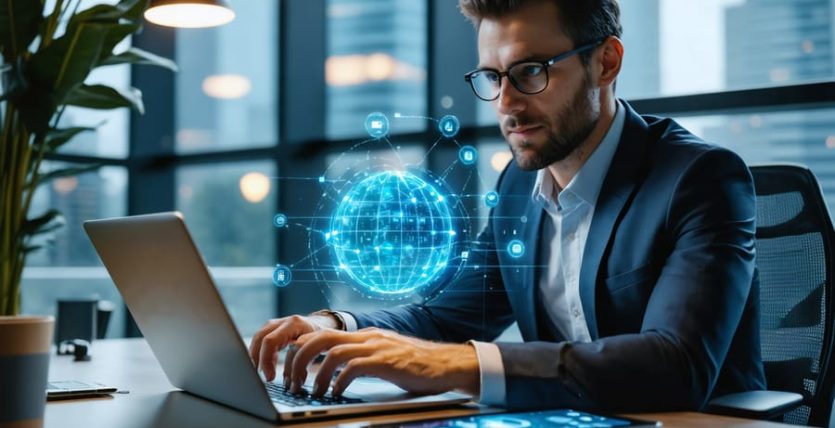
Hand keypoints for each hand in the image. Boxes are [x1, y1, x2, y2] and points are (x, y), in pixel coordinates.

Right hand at [249, 313, 339, 381]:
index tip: (270, 377)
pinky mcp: (271, 330)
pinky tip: (265, 368)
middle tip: (264, 378)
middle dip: (258, 361)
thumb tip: (295, 378)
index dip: (266, 360)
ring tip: (261, 375)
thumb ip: (305, 356)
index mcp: (294, 324)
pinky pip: (260, 342)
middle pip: (260, 339)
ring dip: (256, 359)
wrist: (320, 326)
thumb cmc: (320, 337)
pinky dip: (260, 356)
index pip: (270, 341)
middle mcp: (282, 322)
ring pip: (257, 340)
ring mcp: (275, 324)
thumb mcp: (317, 345)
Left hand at [286, 327, 479, 397]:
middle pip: (320, 338)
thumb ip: (362, 358)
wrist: (446, 363)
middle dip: (300, 359)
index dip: (302, 348)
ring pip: (332, 352)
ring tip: (312, 392)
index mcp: (364, 335)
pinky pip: (353, 368)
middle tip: (294, 381)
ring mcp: (376, 347)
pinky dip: (338, 381)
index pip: (323, 333)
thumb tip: (335, 370)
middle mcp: (367, 336)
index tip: (291, 367)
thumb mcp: (384, 355)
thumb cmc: (417, 365)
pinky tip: (335, 394)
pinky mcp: (386, 361)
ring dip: (316, 374)